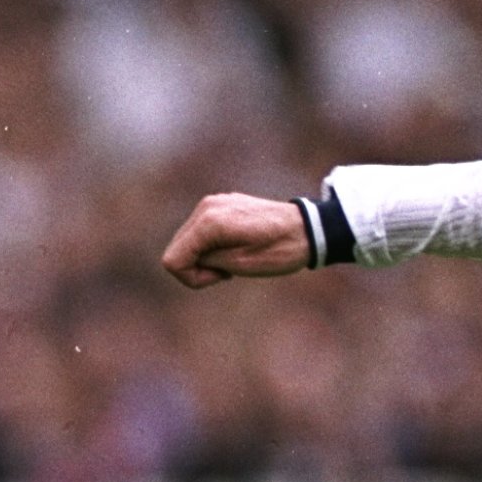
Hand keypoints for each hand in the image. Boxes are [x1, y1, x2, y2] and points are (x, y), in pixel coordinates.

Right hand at [161, 193, 311, 287]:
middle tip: (228, 271)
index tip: (221, 276)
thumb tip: (186, 257)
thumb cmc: (279, 250)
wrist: (308, 229)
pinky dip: (212, 245)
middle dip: (197, 267)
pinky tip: (236, 247)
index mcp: (209, 222)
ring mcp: (213, 203)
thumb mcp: (239, 264)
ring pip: (188, 241)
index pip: (173, 260)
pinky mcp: (221, 204)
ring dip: (205, 257)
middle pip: (177, 249)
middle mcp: (206, 207)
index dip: (192, 278)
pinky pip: (201, 232)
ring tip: (234, 259)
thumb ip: (206, 260)